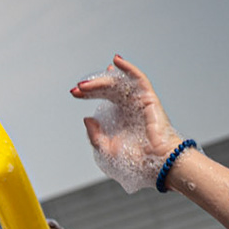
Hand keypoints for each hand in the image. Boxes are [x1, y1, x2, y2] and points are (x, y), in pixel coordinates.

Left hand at [70, 55, 183, 189]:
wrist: (154, 167)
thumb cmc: (135, 162)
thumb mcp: (105, 149)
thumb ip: (94, 135)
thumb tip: (87, 118)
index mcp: (120, 117)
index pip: (103, 98)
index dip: (88, 93)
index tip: (74, 93)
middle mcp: (129, 107)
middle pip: (109, 88)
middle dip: (92, 87)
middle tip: (77, 89)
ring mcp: (139, 102)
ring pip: (119, 83)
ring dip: (102, 80)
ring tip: (86, 85)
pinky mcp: (148, 100)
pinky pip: (139, 80)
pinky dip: (128, 69)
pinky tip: (116, 61)